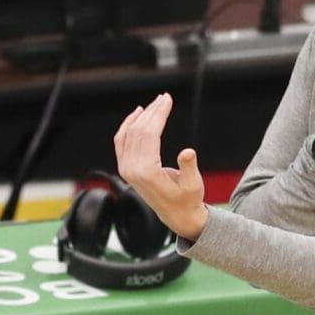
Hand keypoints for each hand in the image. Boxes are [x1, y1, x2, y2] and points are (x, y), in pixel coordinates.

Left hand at [114, 93, 207, 240]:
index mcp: (146, 171)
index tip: (168, 100)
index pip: (149, 134)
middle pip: (138, 131)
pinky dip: (128, 126)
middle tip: (165, 97)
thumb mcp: (193, 185)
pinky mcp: (126, 168)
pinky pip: (122, 141)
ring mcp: (126, 169)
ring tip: (154, 103)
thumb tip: (187, 151)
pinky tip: (137, 115)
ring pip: (128, 134)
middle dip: (152, 111)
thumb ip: (189, 167)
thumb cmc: (187, 200)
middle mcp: (131, 169)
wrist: (176, 216)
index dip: (159, 114)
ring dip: (141, 116)